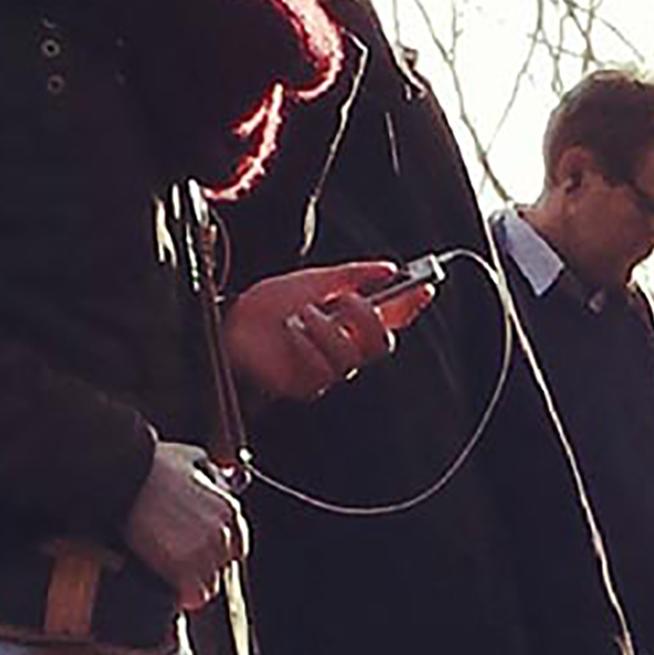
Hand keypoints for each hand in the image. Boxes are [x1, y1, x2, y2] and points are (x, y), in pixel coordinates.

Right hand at [123, 441, 244, 607]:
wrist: (122, 475)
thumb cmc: (151, 465)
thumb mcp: (192, 459)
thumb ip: (211, 475)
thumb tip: (220, 479)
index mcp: (229, 509)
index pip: (237, 547)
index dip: (216, 551)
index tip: (199, 551)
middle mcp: (222, 533)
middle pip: (221, 568)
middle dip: (202, 567)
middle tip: (178, 561)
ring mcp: (203, 552)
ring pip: (209, 586)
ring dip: (192, 583)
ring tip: (171, 574)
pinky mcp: (181, 568)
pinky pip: (193, 597)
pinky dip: (183, 597)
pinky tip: (170, 588)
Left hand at [226, 262, 434, 403]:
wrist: (230, 328)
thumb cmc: (266, 309)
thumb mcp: (311, 281)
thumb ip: (351, 275)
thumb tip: (388, 269)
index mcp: (348, 322)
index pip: (393, 318)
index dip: (412, 304)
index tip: (422, 286)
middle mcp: (343, 348)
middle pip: (382, 343)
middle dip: (367, 318)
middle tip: (347, 300)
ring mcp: (326, 369)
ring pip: (352, 357)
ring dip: (328, 330)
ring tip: (303, 314)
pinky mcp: (306, 385)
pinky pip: (323, 370)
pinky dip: (308, 346)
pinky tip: (292, 332)